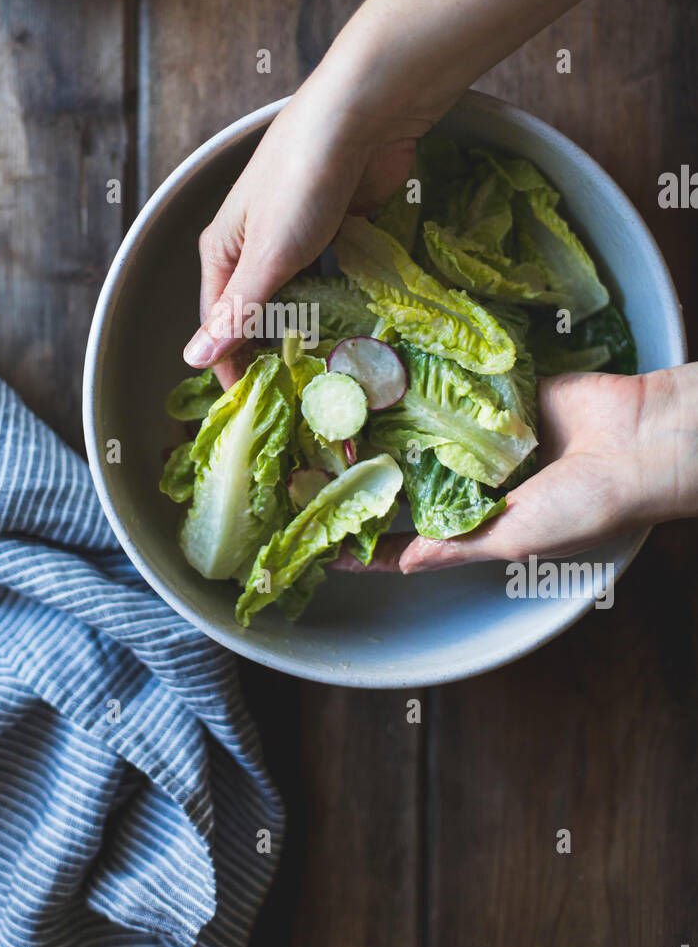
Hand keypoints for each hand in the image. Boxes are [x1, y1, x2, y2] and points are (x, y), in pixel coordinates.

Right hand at [184, 60, 446, 388]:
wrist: (363, 114)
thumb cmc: (304, 179)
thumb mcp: (268, 256)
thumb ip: (239, 311)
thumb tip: (195, 358)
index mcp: (224, 248)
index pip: (220, 322)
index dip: (232, 363)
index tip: (252, 404)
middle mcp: (257, 244)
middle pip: (262, 313)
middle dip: (277, 351)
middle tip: (301, 398)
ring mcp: (302, 236)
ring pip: (304, 298)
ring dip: (316, 330)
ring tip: (334, 373)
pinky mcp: (342, 228)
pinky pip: (340, 278)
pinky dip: (347, 302)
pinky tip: (362, 329)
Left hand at [338, 365, 696, 574]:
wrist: (639, 439)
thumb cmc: (587, 505)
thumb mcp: (517, 538)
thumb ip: (459, 546)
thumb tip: (402, 565)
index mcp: (477, 525)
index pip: (407, 540)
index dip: (367, 546)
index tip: (319, 547)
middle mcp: (471, 483)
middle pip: (404, 484)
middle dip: (362, 481)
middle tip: (306, 473)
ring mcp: (479, 439)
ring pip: (417, 437)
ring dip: (380, 431)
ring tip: (327, 424)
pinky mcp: (491, 399)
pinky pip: (445, 393)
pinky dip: (415, 389)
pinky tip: (372, 380)